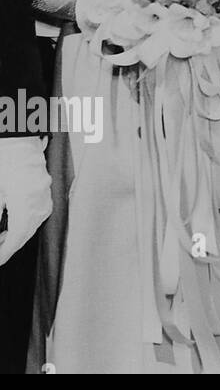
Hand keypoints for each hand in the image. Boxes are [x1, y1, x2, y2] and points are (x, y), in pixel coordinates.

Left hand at [0, 138, 52, 265]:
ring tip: (0, 241)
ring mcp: (45, 195)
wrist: (19, 138)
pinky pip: (36, 215)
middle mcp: (40, 199)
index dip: (5, 251)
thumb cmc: (5, 160)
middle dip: (9, 246)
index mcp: (26, 199)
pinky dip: (23, 225)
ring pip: (32, 225)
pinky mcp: (45, 192)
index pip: (17, 235)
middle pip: (26, 232)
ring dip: (16, 236)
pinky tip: (11, 226)